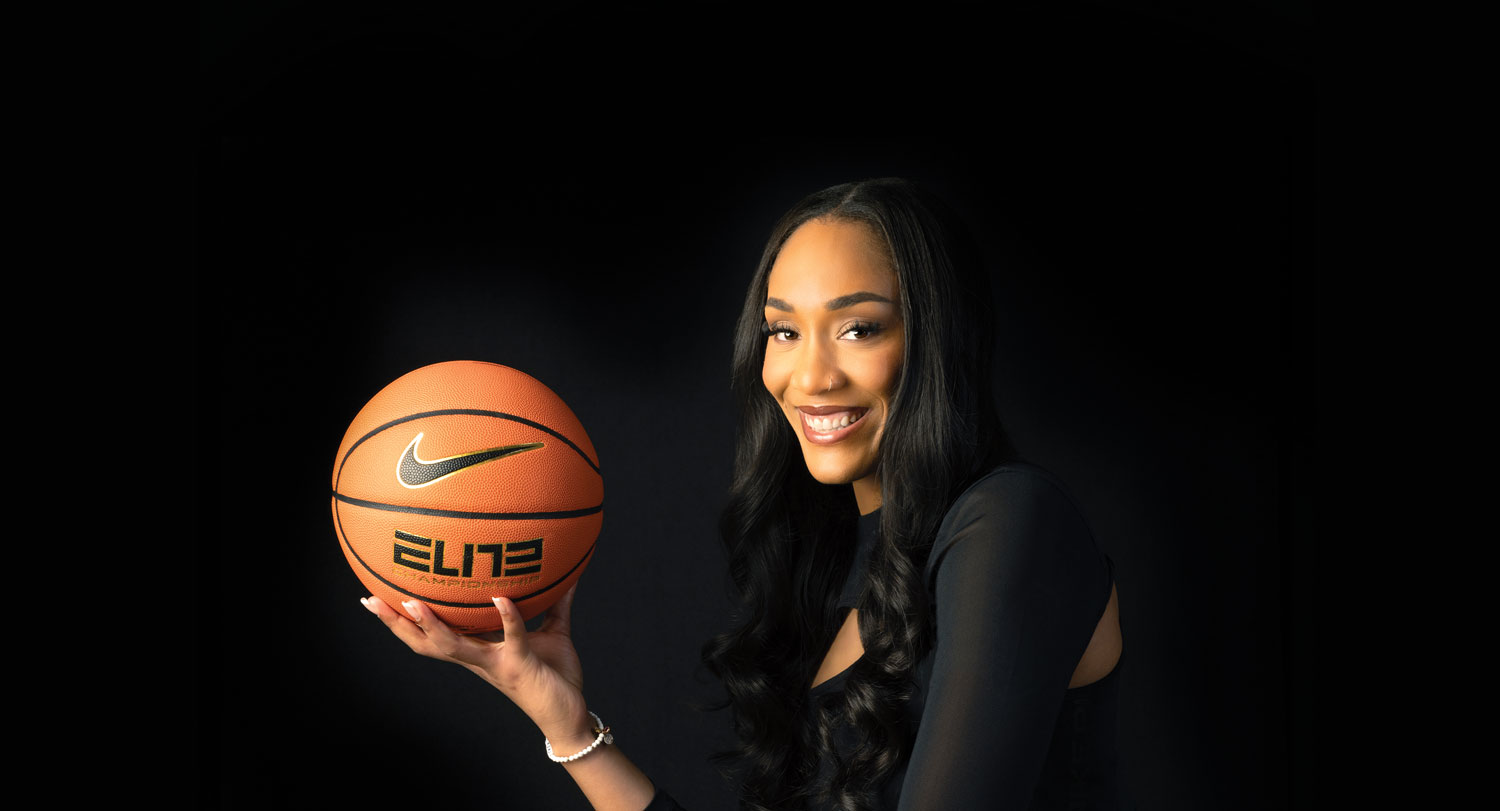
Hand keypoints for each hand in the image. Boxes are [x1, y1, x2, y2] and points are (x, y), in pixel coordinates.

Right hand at [361, 585, 591, 744]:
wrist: (571, 716)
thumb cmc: (555, 678)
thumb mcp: (552, 633)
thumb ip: (554, 603)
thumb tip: (568, 570)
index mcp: (478, 651)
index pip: (432, 634)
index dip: (403, 620)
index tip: (377, 597)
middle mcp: (478, 659)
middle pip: (425, 642)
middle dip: (396, 623)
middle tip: (369, 600)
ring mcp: (495, 664)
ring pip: (452, 646)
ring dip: (431, 624)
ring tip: (411, 601)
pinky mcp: (519, 666)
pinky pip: (510, 638)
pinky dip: (506, 616)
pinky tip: (499, 596)